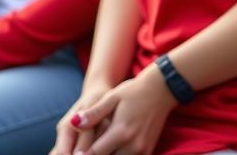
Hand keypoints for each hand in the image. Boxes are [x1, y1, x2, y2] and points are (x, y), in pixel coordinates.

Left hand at [54, 66, 176, 154]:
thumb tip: (73, 123)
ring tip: (98, 149)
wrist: (163, 89)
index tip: (73, 152)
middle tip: (85, 149)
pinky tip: (111, 149)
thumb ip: (94, 113)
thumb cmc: (134, 91)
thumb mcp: (113, 97)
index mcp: (121, 132)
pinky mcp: (147, 152)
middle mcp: (132, 145)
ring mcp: (141, 150)